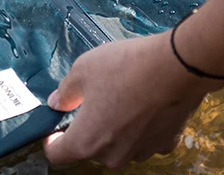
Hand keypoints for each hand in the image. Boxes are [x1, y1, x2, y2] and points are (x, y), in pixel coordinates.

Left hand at [43, 33, 213, 168]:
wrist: (173, 67)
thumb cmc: (123, 67)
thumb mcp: (82, 70)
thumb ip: (65, 92)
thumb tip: (56, 102)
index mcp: (86, 141)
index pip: (58, 154)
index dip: (51, 139)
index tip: (53, 125)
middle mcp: (112, 156)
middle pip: (90, 148)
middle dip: (87, 127)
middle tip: (92, 98)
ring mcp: (140, 152)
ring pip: (117, 144)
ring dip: (114, 126)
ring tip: (120, 94)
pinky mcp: (164, 144)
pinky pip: (143, 137)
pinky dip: (140, 124)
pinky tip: (143, 100)